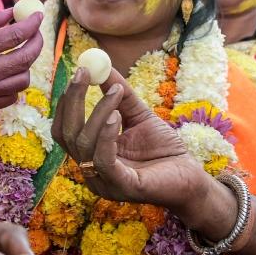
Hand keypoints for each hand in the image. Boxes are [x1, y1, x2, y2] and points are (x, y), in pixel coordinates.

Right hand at [0, 8, 42, 117]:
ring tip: (17, 55)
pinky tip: (6, 75)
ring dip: (26, 65)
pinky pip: (11, 96)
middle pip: (25, 58)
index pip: (15, 35)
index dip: (31, 24)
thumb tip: (13, 12)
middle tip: (35, 34)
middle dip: (36, 43)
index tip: (38, 16)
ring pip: (22, 80)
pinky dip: (14, 84)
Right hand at [52, 68, 208, 209]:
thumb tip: (103, 67)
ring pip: (85, 145)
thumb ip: (122, 96)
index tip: (80, 70)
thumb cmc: (164, 150)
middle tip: (84, 73)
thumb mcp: (140, 116)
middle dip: (74, 101)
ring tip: (116, 93)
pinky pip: (104, 161)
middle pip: (67, 135)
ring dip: (98, 113)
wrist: (191, 177)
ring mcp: (105, 182)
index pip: (65, 128)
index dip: (68, 100)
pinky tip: (117, 116)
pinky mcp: (123, 188)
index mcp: (91, 154)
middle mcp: (91, 170)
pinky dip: (107, 136)